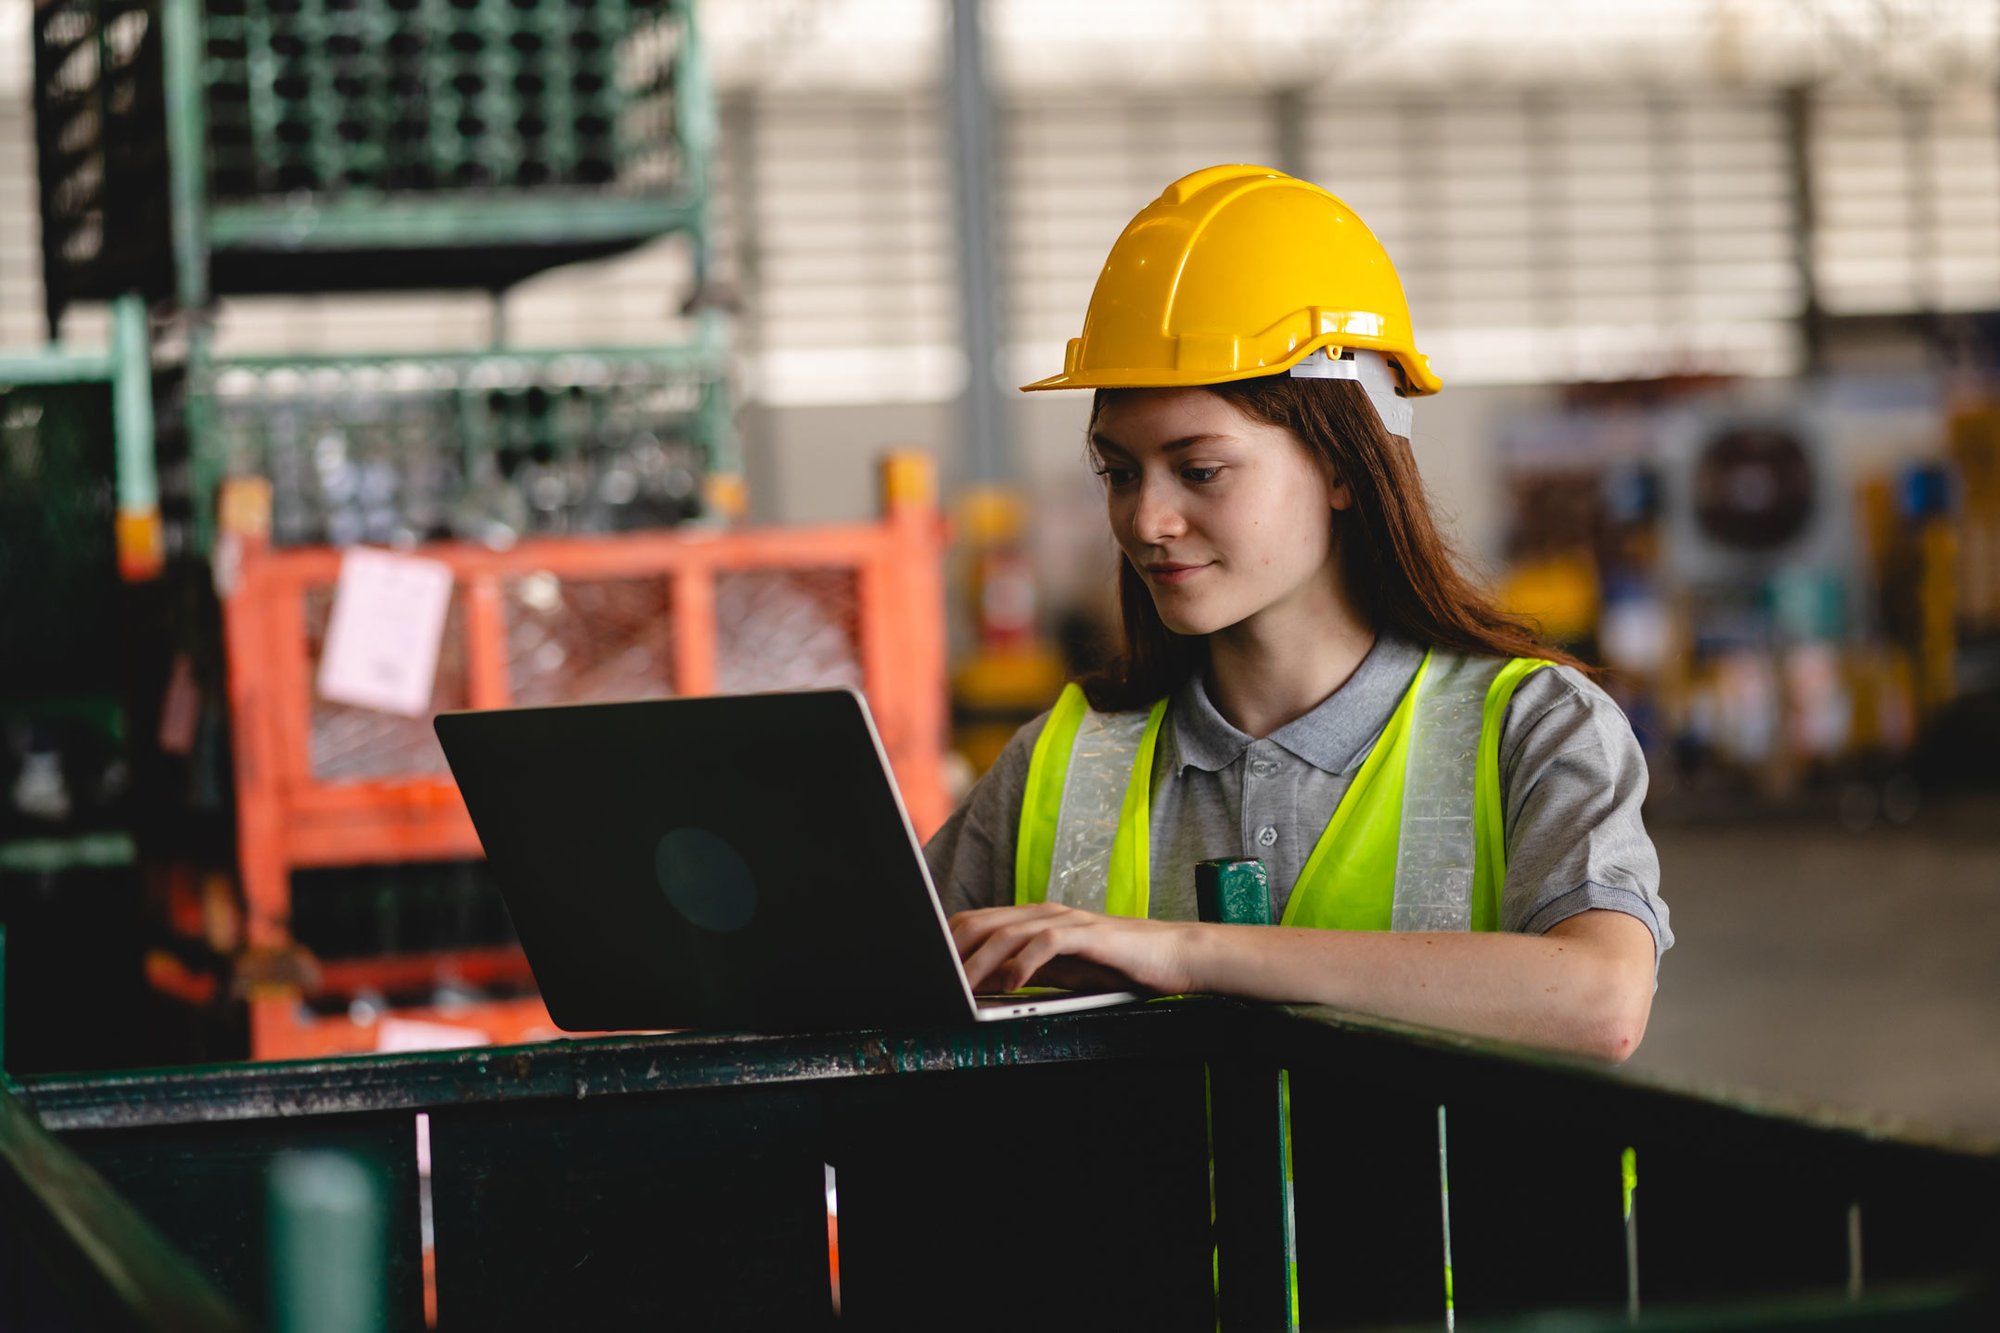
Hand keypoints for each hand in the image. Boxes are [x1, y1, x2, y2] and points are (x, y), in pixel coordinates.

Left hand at [947, 903, 1196, 994]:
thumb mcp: (1060, 972)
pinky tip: (1011, 984)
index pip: (977, 922)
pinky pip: (1047, 942)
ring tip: (961, 986)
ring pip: (1008, 932)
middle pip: (983, 923)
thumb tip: (980, 987)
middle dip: (952, 952)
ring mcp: (1066, 920)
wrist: (1173, 956)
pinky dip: (1024, 963)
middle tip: (931, 980)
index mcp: (1033, 919)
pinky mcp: (1089, 933)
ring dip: (980, 961)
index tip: (924, 968)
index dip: (947, 943)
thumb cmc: (1116, 966)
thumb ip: (1022, 972)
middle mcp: (1045, 913)